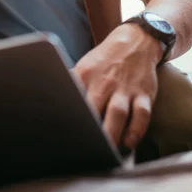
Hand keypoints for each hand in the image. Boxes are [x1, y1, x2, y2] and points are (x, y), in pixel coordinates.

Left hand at [73, 24, 162, 148]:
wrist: (135, 42)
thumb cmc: (104, 61)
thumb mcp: (84, 66)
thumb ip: (71, 82)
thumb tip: (47, 93)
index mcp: (85, 75)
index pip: (73, 97)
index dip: (68, 116)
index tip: (62, 133)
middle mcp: (104, 82)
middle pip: (94, 108)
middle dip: (89, 130)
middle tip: (85, 148)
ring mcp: (125, 88)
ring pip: (118, 113)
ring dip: (112, 133)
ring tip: (107, 150)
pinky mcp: (144, 94)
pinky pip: (142, 114)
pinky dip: (136, 130)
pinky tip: (129, 142)